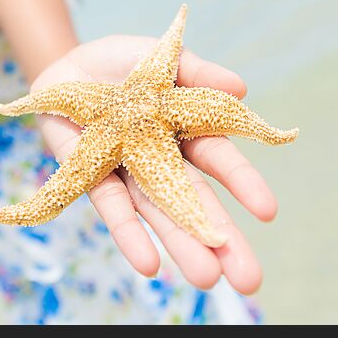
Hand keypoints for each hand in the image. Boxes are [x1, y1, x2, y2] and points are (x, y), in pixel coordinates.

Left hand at [27, 34, 277, 294]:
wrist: (69, 68)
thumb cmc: (125, 63)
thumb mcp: (164, 58)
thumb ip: (198, 72)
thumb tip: (241, 88)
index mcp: (188, 131)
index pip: (220, 160)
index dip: (243, 184)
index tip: (268, 211)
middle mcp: (164, 160)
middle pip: (196, 202)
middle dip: (222, 239)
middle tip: (249, 277)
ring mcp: (130, 172)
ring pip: (159, 213)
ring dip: (181, 245)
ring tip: (206, 279)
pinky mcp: (93, 178)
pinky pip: (113, 208)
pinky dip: (130, 234)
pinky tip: (149, 264)